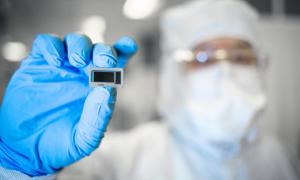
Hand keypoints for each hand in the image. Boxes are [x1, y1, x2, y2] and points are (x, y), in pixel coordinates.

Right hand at [0, 33, 136, 175]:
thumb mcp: (84, 139)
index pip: (116, 64)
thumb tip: (108, 88)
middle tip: (104, 61)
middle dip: (104, 50)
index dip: (124, 50)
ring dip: (80, 46)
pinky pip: (46, 43)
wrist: (28, 150)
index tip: (130, 46)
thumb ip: (98, 116)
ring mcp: (61, 67)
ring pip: (76, 41)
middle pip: (99, 49)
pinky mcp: (38, 64)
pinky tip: (55, 61)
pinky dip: (52, 46)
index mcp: (99, 88)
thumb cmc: (61, 145)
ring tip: (77, 62)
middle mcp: (83, 73)